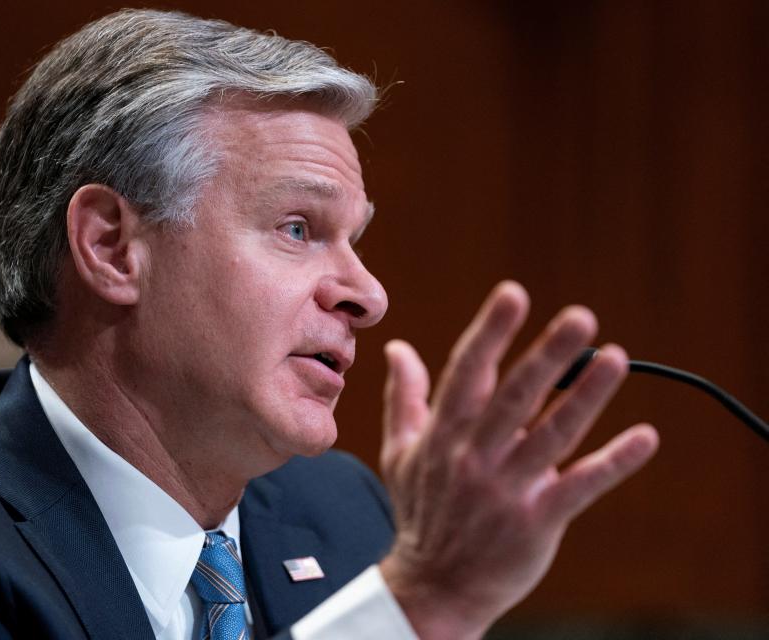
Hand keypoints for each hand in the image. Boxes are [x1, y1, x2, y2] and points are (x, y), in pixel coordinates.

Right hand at [378, 281, 658, 638]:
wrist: (433, 587)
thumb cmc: (421, 512)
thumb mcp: (401, 452)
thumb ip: (404, 397)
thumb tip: (398, 348)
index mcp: (443, 435)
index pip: (466, 374)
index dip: (491, 333)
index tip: (513, 294)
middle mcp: (474, 457)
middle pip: (515, 398)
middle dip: (546, 355)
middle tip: (580, 317)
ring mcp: (507, 490)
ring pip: (552, 436)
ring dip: (586, 397)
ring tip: (615, 358)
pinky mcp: (537, 522)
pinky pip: (579, 487)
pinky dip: (613, 463)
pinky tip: (644, 437)